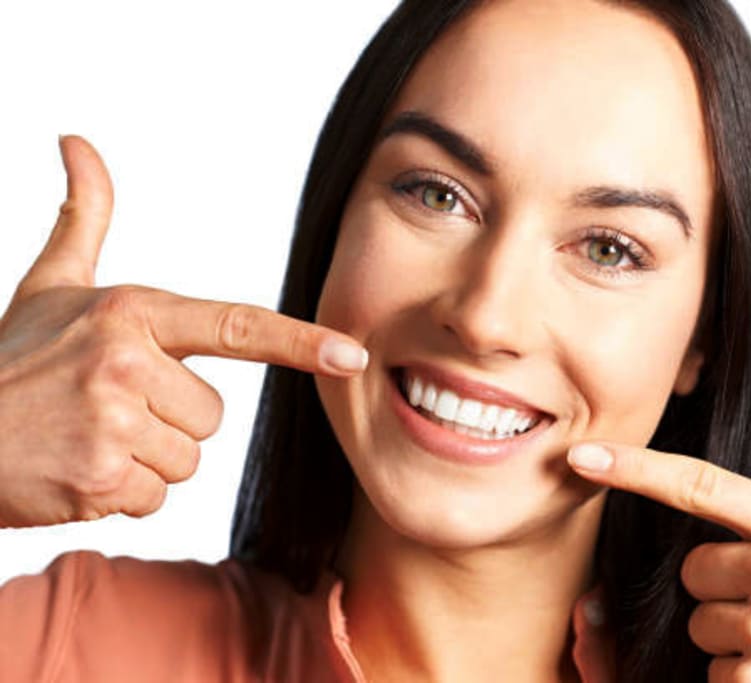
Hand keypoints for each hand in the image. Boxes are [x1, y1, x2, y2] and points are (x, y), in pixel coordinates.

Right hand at [0, 136, 366, 527]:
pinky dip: (121, 495)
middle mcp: (126, 363)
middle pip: (212, 416)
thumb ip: (84, 218)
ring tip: (87, 438)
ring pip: (186, 460)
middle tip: (105, 409)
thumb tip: (77, 142)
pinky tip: (77, 471)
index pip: (236, 327)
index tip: (351, 355)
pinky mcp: (98, 480)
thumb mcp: (49, 285)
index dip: (300, 341)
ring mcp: (112, 424)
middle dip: (168, 422)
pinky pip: (155, 498)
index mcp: (130, 313)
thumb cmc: (9, 361)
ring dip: (145, 461)